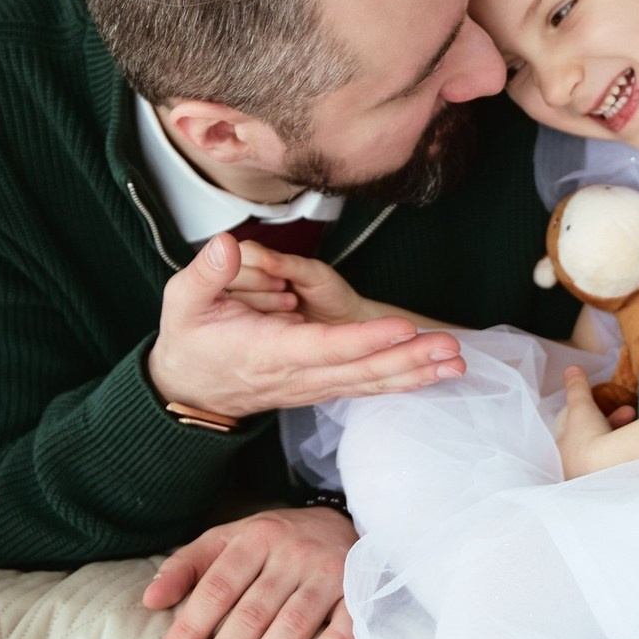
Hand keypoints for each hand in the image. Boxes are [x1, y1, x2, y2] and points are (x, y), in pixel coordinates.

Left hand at [142, 507, 357, 638]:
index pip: (219, 585)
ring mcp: (327, 570)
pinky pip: (349, 617)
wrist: (340, 520)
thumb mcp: (230, 539)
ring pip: (295, 618)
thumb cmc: (274, 541)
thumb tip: (149, 600)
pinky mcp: (357, 587)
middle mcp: (292, 553)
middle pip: (254, 608)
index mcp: (256, 538)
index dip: (194, 623)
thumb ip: (187, 566)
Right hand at [148, 233, 464, 416]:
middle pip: (360, 371)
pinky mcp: (320, 386)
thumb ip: (206, 274)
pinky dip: (402, 381)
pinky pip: (366, 386)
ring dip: (415, 373)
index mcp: (268, 352)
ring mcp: (312, 385)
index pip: (324, 348)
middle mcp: (297, 375)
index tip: (401, 328)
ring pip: (369, 383)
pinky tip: (433, 374)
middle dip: (408, 360)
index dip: (365, 340)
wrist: (188, 392)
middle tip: (448, 348)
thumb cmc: (190, 343)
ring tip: (456, 363)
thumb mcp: (182, 304)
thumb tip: (228, 246)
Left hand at [556, 365, 634, 478]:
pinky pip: (618, 468)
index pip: (573, 434)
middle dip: (612, 424)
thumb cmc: (589, 436)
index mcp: (561, 455)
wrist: (611, 469)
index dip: (591, 418)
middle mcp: (574, 472)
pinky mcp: (611, 489)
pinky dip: (627, 456)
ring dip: (622, 438)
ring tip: (638, 424)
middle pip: (592, 445)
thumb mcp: (581, 406)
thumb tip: (571, 369)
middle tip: (631, 412)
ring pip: (606, 457)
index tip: (606, 409)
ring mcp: (592, 483)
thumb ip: (576, 388)